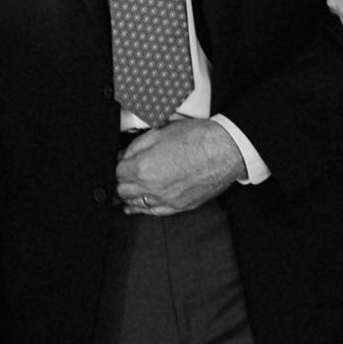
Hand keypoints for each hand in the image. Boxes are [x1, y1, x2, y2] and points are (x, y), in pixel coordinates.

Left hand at [115, 118, 243, 216]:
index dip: (117, 165)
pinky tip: (139, 206)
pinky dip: (145, 208)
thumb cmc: (198, 138)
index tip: (121, 162)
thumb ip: (137, 145)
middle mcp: (152, 188)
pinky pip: (155, 212)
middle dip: (121, 182)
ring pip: (137, 205)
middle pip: (123, 191)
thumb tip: (124, 154)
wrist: (225, 150)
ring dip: (130, 197)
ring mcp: (167, 200)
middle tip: (123, 175)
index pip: (117, 173)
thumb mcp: (160, 132)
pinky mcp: (180, 206)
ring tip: (127, 192)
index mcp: (144, 168)